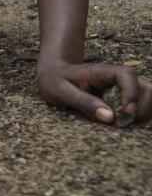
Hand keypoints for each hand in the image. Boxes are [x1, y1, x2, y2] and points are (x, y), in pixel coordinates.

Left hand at [36, 59, 151, 123]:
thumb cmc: (56, 81)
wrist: (53, 75)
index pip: (127, 76)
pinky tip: (125, 122)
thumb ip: (85, 103)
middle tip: (124, 122)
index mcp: (102, 72)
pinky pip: (141, 105)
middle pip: (145, 88)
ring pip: (148, 97)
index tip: (126, 112)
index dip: (132, 93)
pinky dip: (139, 115)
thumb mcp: (62, 92)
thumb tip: (110, 118)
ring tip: (125, 122)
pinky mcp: (124, 97)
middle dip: (141, 108)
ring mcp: (123, 88)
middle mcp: (117, 78)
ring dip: (143, 112)